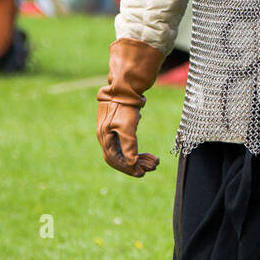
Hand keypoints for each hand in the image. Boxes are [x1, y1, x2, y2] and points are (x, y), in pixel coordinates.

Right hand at [96, 39, 163, 176]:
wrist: (125, 85)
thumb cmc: (125, 105)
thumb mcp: (127, 127)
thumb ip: (129, 146)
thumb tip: (132, 163)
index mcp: (104, 137)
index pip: (115, 160)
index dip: (129, 169)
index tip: (143, 173)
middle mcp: (105, 136)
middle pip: (120, 158)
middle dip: (136, 164)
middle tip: (154, 166)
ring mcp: (111, 131)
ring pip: (124, 151)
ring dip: (139, 158)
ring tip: (154, 161)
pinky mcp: (118, 126)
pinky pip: (127, 144)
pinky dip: (137, 150)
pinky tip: (146, 151)